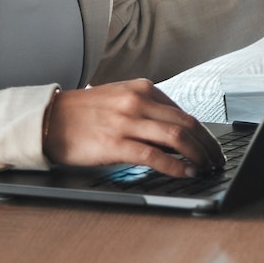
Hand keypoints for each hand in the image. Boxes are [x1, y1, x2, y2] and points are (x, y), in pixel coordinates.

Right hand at [43, 79, 224, 177]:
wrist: (46, 120)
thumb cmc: (82, 114)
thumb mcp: (119, 98)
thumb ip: (147, 109)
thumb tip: (177, 131)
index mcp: (141, 89)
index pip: (184, 112)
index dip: (204, 132)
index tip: (213, 146)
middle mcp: (138, 102)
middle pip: (187, 124)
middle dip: (208, 145)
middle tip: (217, 160)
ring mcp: (127, 122)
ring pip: (177, 138)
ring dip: (198, 155)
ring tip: (206, 168)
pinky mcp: (115, 144)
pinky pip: (154, 156)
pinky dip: (175, 166)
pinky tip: (185, 173)